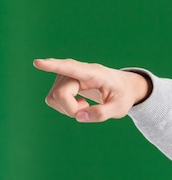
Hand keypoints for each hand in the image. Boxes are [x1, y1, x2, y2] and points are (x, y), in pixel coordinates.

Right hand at [33, 58, 150, 122]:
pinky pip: (53, 99)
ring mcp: (67, 76)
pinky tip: (79, 104)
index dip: (54, 66)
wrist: (124, 86)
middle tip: (89, 109)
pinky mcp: (62, 82)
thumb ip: (102, 114)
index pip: (71, 68)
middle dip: (72, 109)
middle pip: (60, 94)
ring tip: (86, 105)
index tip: (38, 63)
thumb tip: (79, 117)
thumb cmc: (122, 95)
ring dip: (69, 109)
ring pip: (54, 98)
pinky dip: (65, 107)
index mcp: (94, 74)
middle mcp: (77, 72)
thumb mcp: (119, 108)